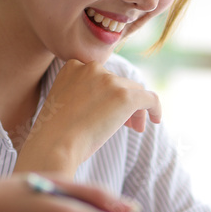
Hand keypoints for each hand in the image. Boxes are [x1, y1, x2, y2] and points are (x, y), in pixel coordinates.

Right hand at [21, 59, 162, 170]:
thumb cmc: (54, 134)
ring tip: (134, 129)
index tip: (107, 113)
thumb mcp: (64, 103)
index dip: (108, 95)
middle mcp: (91, 68)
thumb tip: (109, 103)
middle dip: (123, 103)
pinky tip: (156, 120)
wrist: (54, 145)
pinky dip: (155, 108)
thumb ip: (82, 95)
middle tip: (126, 126)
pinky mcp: (125, 96)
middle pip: (119, 83)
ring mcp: (109, 81)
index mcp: (73, 66)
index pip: (102, 76)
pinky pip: (150, 98)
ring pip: (134, 91)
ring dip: (135, 109)